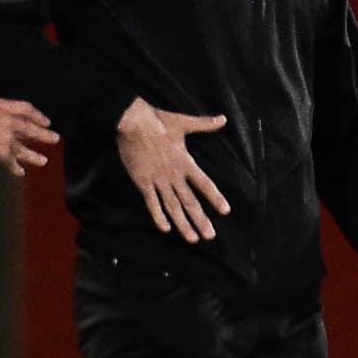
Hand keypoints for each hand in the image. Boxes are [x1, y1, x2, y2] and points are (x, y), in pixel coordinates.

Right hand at [0, 98, 57, 174]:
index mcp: (4, 107)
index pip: (26, 109)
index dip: (37, 115)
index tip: (45, 121)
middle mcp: (10, 122)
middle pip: (31, 129)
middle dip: (44, 135)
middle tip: (54, 138)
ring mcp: (8, 139)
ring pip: (24, 149)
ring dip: (34, 156)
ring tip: (43, 161)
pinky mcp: (2, 153)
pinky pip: (12, 163)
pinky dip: (16, 168)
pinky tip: (20, 172)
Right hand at [116, 100, 229, 242]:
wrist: (132, 122)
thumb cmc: (157, 121)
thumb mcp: (183, 122)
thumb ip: (204, 124)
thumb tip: (223, 119)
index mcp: (185, 162)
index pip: (204, 184)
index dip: (215, 198)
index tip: (225, 211)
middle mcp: (173, 174)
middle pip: (190, 202)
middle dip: (200, 220)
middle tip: (209, 236)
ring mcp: (158, 180)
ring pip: (172, 206)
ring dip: (183, 224)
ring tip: (192, 238)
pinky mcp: (142, 181)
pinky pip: (151, 203)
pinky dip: (158, 216)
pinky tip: (165, 229)